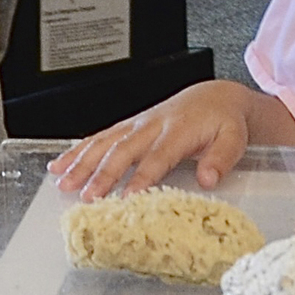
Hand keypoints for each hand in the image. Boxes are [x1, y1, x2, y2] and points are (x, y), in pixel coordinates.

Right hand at [49, 81, 254, 199]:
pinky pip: (98, 137)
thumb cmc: (224, 121)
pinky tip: (59, 166)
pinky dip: (77, 151)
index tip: (128, 197)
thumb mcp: (235, 139)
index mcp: (178, 130)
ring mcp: (136, 124)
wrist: (215, 97)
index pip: (157, 157)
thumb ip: (222, 158)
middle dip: (102, 174)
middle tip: (86, 196)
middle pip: (122, 150)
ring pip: (104, 143)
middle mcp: (152, 125)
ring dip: (81, 163)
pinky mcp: (127, 126)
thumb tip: (208, 179)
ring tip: (63, 183)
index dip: (142, 177)